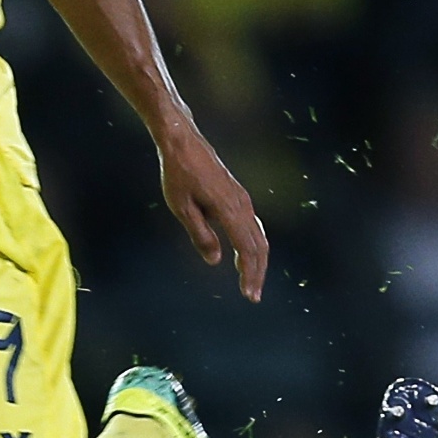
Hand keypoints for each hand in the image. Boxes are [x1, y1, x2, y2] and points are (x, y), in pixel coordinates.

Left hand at [156, 122, 268, 301]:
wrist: (183, 141)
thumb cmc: (178, 173)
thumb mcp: (182, 207)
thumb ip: (200, 234)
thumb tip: (214, 261)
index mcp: (229, 209)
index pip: (247, 249)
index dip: (250, 274)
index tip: (249, 295)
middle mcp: (242, 205)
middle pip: (259, 246)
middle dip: (257, 273)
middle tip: (252, 296)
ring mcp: (242, 199)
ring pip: (258, 236)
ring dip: (257, 260)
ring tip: (250, 281)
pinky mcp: (238, 196)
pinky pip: (252, 225)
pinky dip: (253, 245)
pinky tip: (246, 256)